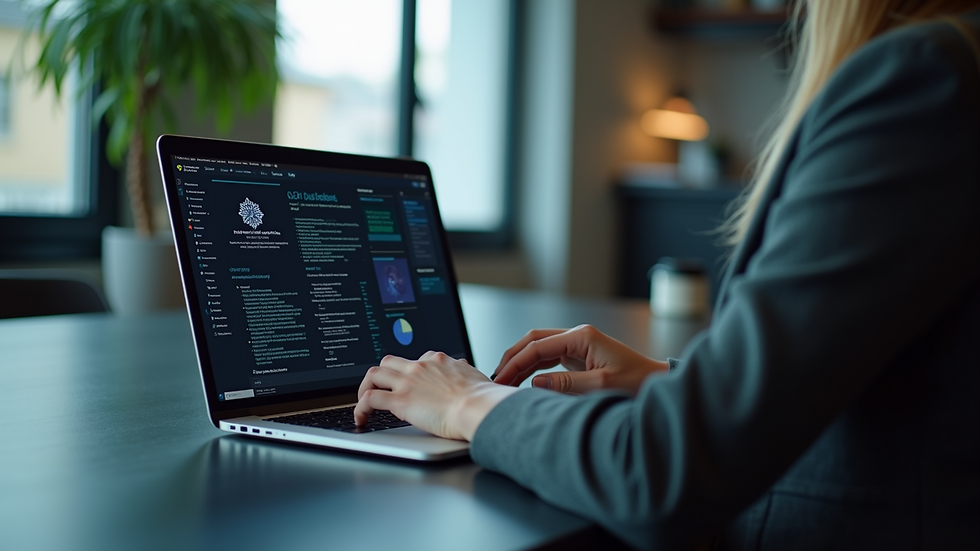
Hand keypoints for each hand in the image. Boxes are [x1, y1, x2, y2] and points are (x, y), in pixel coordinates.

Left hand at [354, 351, 518, 440]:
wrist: (477, 407)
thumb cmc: (482, 398)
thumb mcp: (475, 377)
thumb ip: (465, 372)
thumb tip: (466, 370)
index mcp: (439, 361)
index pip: (417, 360)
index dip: (409, 372)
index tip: (408, 383)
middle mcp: (420, 367)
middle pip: (390, 361)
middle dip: (381, 374)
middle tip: (379, 388)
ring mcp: (408, 382)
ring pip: (374, 374)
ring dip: (365, 387)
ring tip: (363, 402)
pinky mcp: (400, 400)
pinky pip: (370, 399)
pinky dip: (360, 408)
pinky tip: (361, 418)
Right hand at [491, 324, 668, 394]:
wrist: (657, 383)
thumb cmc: (637, 383)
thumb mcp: (601, 386)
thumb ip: (566, 384)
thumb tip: (534, 383)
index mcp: (581, 337)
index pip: (537, 345)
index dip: (516, 362)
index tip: (501, 379)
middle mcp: (577, 336)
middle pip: (534, 340)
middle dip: (512, 358)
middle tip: (496, 378)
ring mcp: (577, 345)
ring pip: (539, 348)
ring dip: (521, 363)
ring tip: (504, 381)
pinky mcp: (579, 357)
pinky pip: (548, 358)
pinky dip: (533, 368)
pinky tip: (522, 380)